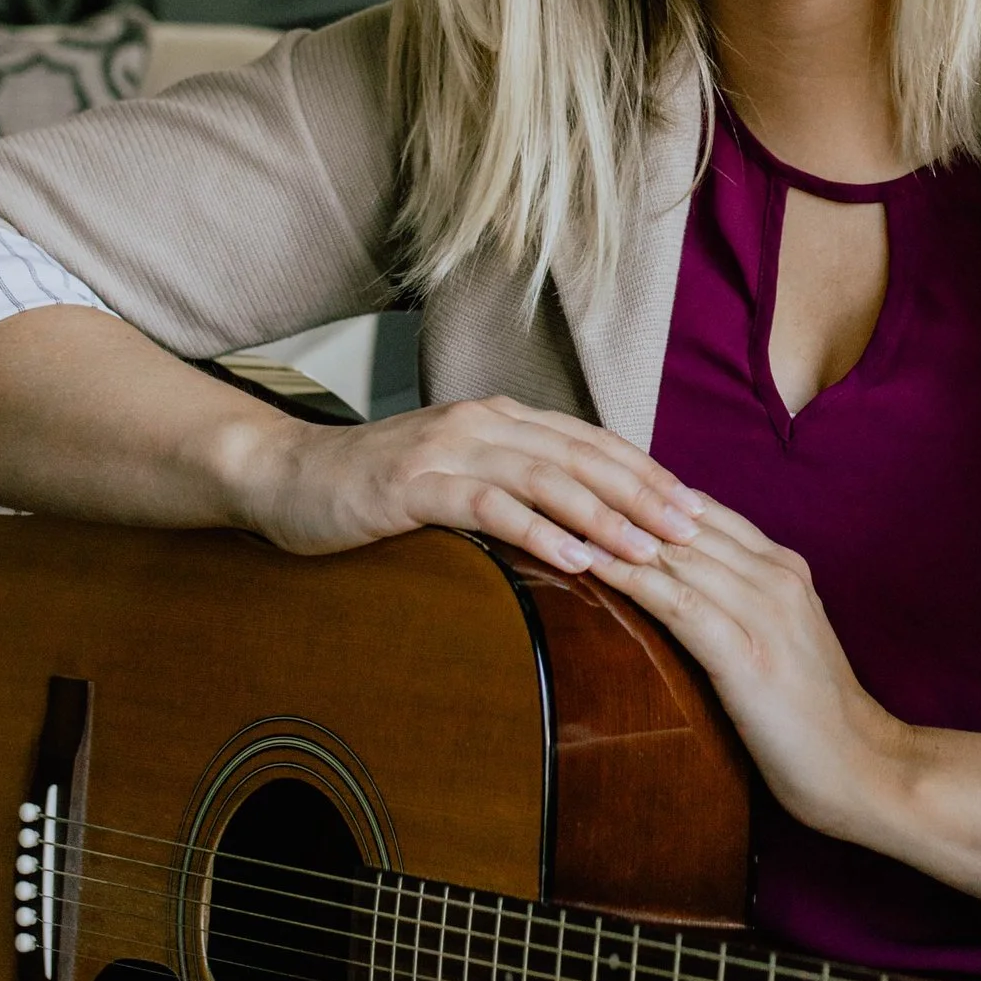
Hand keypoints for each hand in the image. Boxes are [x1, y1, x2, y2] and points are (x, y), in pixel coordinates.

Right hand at [234, 393, 702, 579]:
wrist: (284, 477)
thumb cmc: (373, 490)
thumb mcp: (455, 481)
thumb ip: (513, 487)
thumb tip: (584, 525)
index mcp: (501, 420)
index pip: (591, 443)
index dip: (646, 474)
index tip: (696, 509)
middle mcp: (483, 423)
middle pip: (582, 456)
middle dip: (643, 495)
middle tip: (693, 531)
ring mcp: (448, 449)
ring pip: (546, 479)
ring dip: (604, 516)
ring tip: (651, 550)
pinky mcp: (414, 484)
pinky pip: (490, 506)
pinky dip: (539, 532)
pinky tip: (577, 560)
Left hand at [585, 493, 899, 843]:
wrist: (862, 768)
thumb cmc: (814, 716)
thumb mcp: (783, 641)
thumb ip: (744, 604)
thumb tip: (682, 589)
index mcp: (785, 569)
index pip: (704, 510)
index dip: (646, 493)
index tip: (592, 481)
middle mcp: (775, 577)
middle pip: (682, 521)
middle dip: (619, 501)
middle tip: (559, 485)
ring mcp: (763, 612)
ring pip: (676, 552)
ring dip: (613, 531)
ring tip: (558, 512)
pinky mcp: (745, 653)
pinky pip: (676, 601)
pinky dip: (630, 577)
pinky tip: (589, 564)